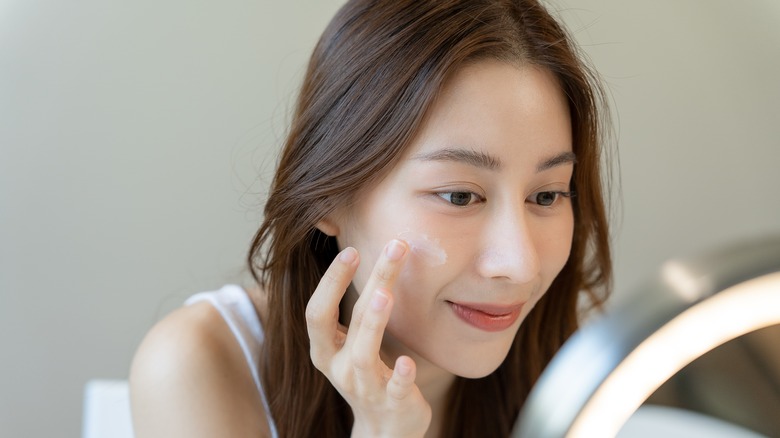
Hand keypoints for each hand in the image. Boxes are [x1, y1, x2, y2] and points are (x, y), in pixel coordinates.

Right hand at [305, 240, 431, 437]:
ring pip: (362, 354)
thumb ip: (357, 308)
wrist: (384, 430)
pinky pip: (394, 389)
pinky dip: (399, 375)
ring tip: (385, 294)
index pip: (318, 312)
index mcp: (326, 349)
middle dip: (369, 281)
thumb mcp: (352, 343)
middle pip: (348, 321)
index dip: (331, 281)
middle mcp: (339, 367)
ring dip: (373, 323)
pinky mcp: (393, 403)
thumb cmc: (368, 374)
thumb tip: (373, 255)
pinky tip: (407, 362)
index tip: (352, 250)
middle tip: (393, 247)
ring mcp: (365, 387)